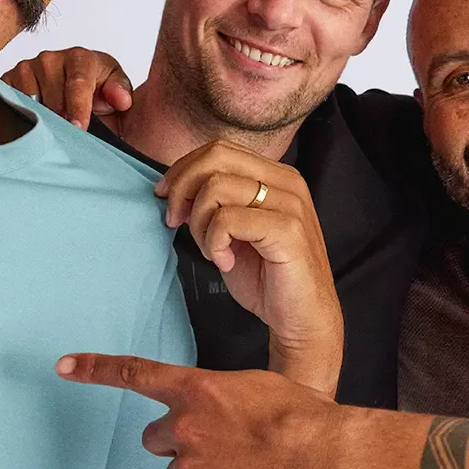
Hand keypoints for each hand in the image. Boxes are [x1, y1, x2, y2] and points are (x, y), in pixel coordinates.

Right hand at [0, 47, 133, 129]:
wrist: (80, 96)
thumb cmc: (100, 93)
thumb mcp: (119, 93)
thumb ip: (121, 92)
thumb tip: (121, 99)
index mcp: (80, 58)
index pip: (78, 83)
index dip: (78, 108)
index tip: (79, 127)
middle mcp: (50, 58)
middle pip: (52, 97)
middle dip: (62, 119)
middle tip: (69, 134)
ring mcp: (26, 68)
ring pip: (29, 100)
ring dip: (42, 119)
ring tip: (53, 129)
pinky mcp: (8, 80)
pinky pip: (8, 100)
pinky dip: (19, 114)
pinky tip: (32, 123)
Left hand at [56, 354, 342, 468]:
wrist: (324, 456)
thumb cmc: (300, 418)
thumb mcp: (256, 387)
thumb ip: (222, 398)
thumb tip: (217, 413)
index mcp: (197, 390)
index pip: (136, 374)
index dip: (95, 369)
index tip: (63, 366)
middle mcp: (184, 426)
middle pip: (154, 438)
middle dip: (177, 444)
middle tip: (216, 448)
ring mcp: (189, 468)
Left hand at [160, 141, 342, 392]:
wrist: (304, 319)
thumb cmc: (269, 278)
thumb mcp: (235, 232)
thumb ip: (215, 205)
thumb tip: (176, 190)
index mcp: (276, 176)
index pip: (220, 149)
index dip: (183, 169)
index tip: (165, 197)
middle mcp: (287, 182)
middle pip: (216, 157)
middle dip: (183, 188)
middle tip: (175, 221)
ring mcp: (290, 203)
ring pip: (217, 187)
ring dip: (200, 223)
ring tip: (211, 250)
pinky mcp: (288, 229)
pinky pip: (227, 220)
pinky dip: (214, 243)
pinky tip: (225, 262)